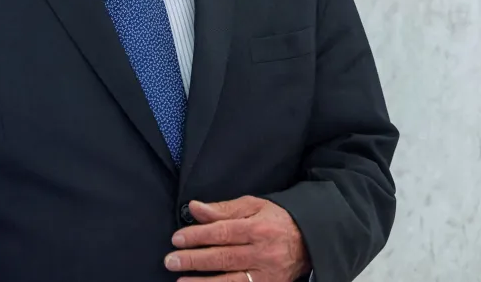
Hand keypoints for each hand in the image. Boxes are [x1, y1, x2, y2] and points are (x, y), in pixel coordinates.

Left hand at [164, 196, 309, 281]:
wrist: (310, 240)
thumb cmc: (277, 219)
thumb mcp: (253, 206)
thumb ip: (223, 209)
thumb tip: (194, 208)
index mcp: (258, 228)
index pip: (222, 233)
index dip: (198, 236)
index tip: (177, 239)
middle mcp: (263, 253)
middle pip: (223, 257)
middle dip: (194, 260)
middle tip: (170, 261)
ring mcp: (268, 275)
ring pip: (231, 281)